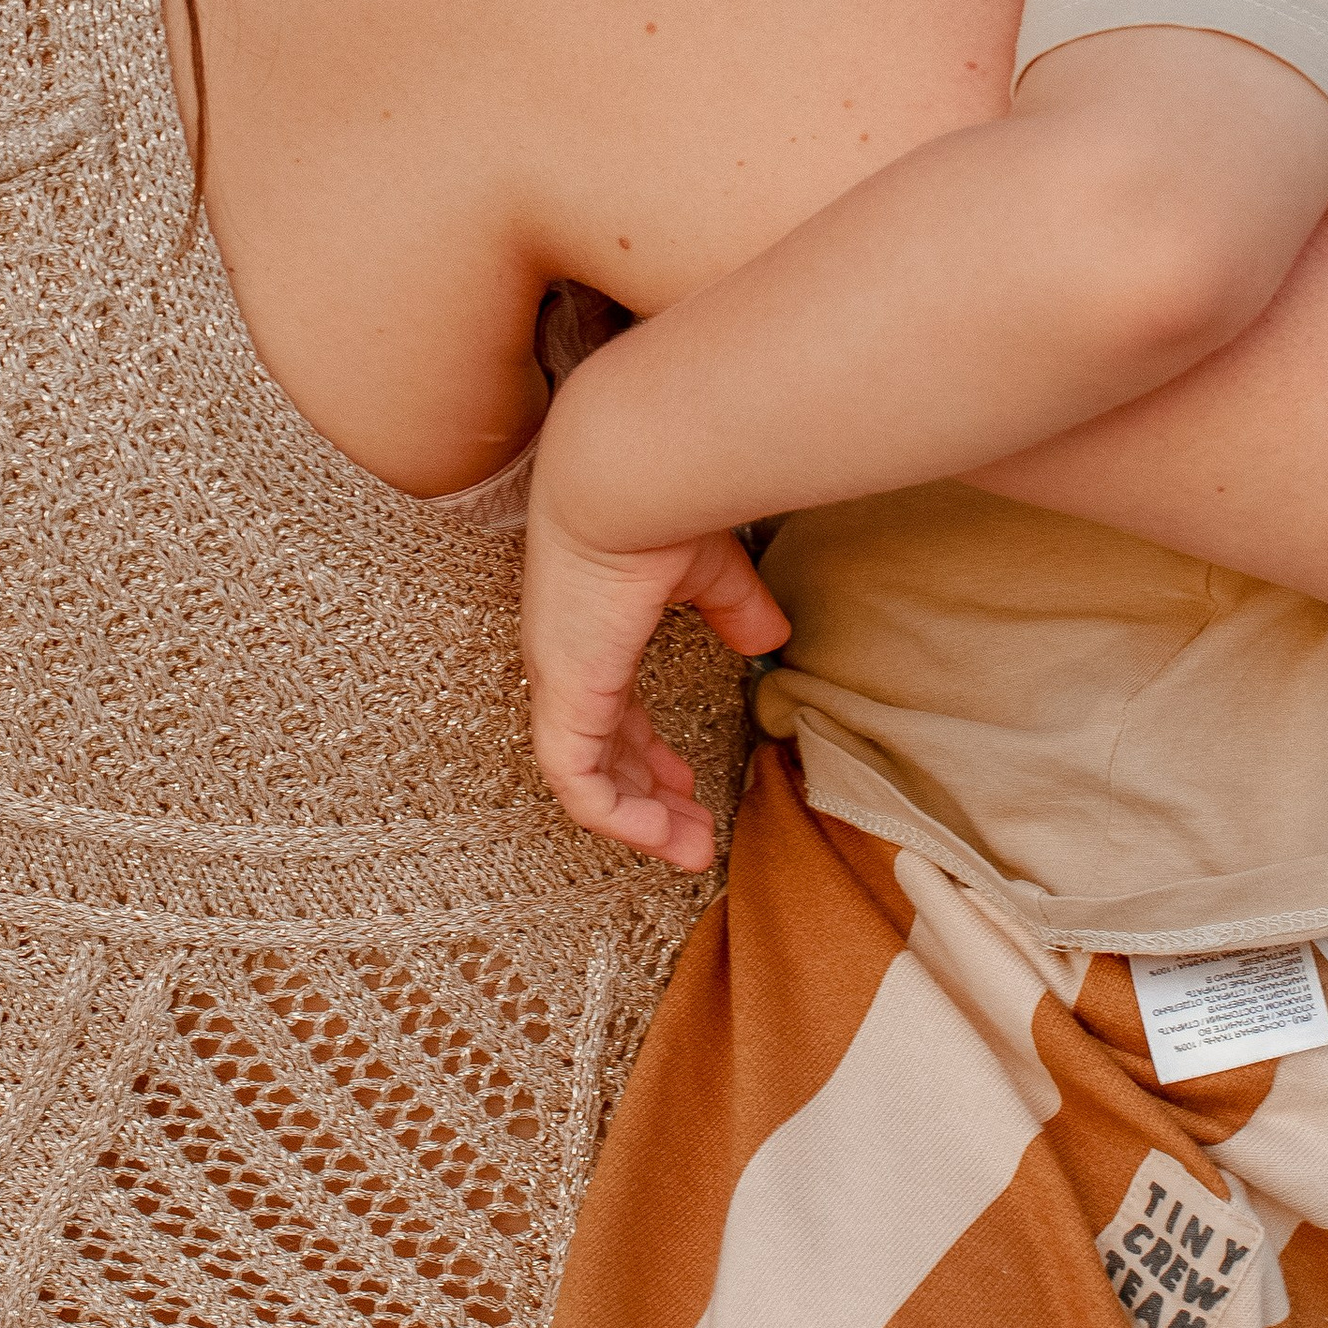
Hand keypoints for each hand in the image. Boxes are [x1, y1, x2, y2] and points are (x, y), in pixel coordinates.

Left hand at [521, 468, 788, 873]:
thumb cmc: (656, 505)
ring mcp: (560, 682)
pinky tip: (664, 836)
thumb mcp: (710, 571)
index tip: (683, 784)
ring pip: (587, 780)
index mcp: (591, 631)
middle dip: (647, 800)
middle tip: (692, 832)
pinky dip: (621, 819)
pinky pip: (580, 786)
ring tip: (690, 849)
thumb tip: (767, 641)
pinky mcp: (564, 699)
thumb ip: (734, 609)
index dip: (645, 754)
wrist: (622, 477)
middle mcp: (567, 661)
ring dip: (641, 822)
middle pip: (599, 753)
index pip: (608, 711)